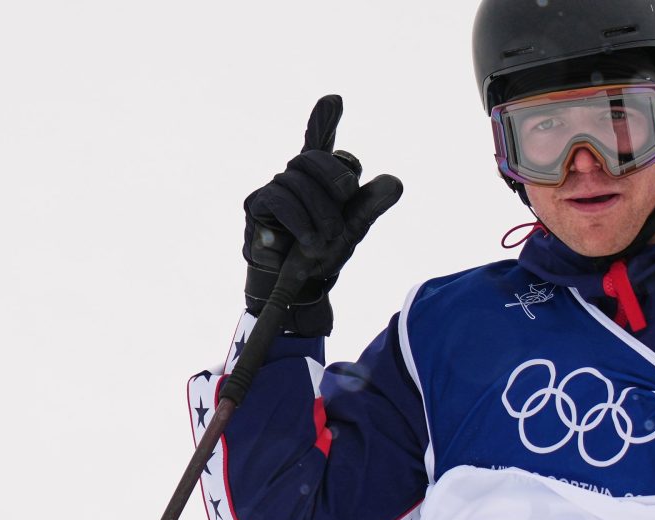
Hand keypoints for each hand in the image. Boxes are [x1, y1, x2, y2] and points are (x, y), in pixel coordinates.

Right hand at [243, 95, 402, 335]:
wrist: (299, 284)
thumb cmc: (325, 251)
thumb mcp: (354, 226)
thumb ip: (373, 203)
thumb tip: (396, 181)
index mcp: (321, 177)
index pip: (321, 142)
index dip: (324, 120)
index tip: (334, 100)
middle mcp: (296, 176)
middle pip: (313, 157)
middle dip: (335, 175)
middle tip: (349, 197)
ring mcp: (275, 188)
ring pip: (298, 181)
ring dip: (320, 211)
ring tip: (329, 237)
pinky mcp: (258, 205)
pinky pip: (281, 200)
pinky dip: (301, 220)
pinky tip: (311, 240)